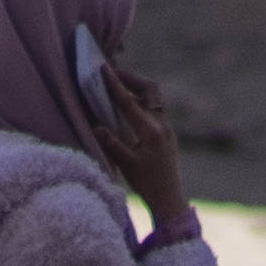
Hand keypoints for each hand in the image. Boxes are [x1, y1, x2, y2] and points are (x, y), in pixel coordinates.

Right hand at [89, 57, 191, 229]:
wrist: (169, 198)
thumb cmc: (147, 184)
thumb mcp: (126, 165)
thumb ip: (111, 144)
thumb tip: (95, 126)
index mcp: (150, 130)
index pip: (129, 101)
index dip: (114, 83)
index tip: (103, 68)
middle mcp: (161, 124)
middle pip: (148, 88)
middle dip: (130, 78)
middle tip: (111, 74)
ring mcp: (166, 127)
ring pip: (152, 96)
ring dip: (135, 88)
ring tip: (116, 86)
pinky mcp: (166, 132)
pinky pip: (153, 106)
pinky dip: (139, 99)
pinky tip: (127, 105)